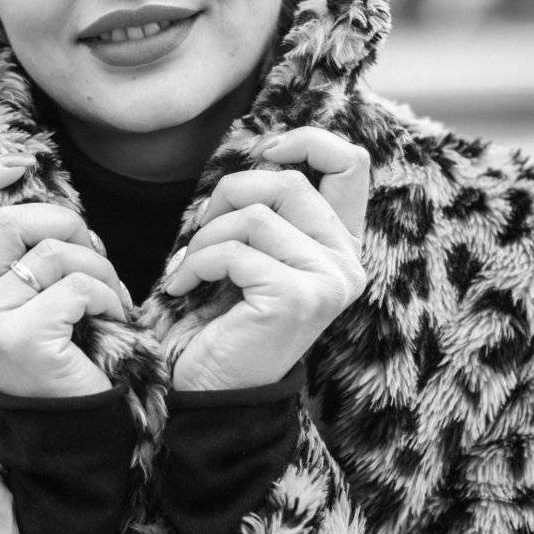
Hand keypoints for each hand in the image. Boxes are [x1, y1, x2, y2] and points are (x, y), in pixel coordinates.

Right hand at [0, 155, 129, 396]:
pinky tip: (112, 320)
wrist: (75, 427)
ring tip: (110, 299)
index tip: (22, 166)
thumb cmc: (63, 352)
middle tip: (96, 255)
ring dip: (100, 269)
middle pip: (12, 221)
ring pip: (54, 254)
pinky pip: (77, 287)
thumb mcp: (31, 295)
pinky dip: (107, 297)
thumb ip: (23, 249)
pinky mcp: (21, 338)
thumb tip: (37, 182)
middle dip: (70, 226)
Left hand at [163, 126, 368, 390]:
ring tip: (188, 269)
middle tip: (201, 232)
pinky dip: (195, 265)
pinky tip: (182, 289)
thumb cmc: (222, 321)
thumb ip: (271, 210)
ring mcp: (326, 282)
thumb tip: (266, 152)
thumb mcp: (251, 252)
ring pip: (254, 215)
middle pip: (288, 181)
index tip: (265, 153)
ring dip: (204, 238)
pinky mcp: (296, 298)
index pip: (351, 164)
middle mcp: (345, 263)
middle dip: (228, 195)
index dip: (306, 141)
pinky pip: (234, 251)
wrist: (209, 392)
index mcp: (339, 246)